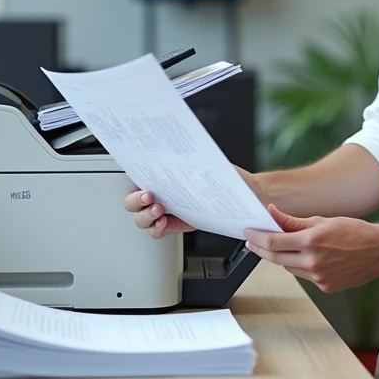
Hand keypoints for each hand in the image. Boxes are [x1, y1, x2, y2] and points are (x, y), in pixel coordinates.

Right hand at [125, 166, 266, 238]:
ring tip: (159, 211)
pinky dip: (157, 229)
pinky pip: (157, 231)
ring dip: (145, 216)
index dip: (132, 177)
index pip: (137, 174)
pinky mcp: (177, 224)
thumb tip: (178, 148)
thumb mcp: (208, 161)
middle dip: (135, 200)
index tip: (141, 180)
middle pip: (132, 200)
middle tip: (149, 197)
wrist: (246, 194)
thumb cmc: (226, 174)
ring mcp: (167, 209)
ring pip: (141, 218)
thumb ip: (190, 157)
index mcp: (164, 173)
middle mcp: (161, 191)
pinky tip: (163, 223)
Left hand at [244, 205, 378, 292]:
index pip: (274, 242)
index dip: (257, 238)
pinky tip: (304, 257)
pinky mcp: (325, 287)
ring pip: (288, 267)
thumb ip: (294, 221)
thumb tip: (273, 214)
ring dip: (281, 257)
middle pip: (275, 258)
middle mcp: (314, 262)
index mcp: (312, 241)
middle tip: (252, 241)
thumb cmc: (356, 232)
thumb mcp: (323, 221)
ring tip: (280, 246)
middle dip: (260, 249)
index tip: (249, 234)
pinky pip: (303, 276)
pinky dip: (299, 266)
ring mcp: (319, 277)